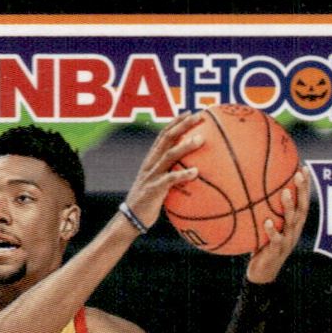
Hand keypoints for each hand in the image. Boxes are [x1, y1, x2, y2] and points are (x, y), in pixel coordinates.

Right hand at [123, 111, 206, 229]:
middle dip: (183, 125)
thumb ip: (172, 175)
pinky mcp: (154, 189)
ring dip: (185, 146)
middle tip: (200, 117)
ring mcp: (152, 175)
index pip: (164, 134)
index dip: (176, 122)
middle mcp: (151, 163)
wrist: (131, 219)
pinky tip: (196, 172)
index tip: (191, 112)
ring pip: (168, 155)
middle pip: (167, 138)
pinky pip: (170, 179)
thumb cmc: (149, 203)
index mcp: (152, 160)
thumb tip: (193, 173)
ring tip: (200, 139)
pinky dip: (183, 175)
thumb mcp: (160, 185)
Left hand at [246, 170, 310, 283]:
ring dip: (289, 207)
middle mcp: (294, 231)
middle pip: (302, 208)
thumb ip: (264, 211)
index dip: (305, 186)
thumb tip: (250, 188)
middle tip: (298, 174)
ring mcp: (287, 242)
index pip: (302, 202)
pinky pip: (275, 241)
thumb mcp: (265, 227)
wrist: (262, 274)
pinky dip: (272, 231)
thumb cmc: (262, 247)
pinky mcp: (276, 252)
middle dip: (302, 191)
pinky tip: (267, 221)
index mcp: (294, 224)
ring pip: (291, 223)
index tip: (304, 167)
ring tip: (285, 193)